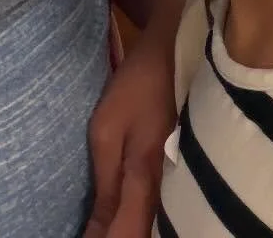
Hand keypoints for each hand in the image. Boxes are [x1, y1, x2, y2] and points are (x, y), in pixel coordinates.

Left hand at [84, 15, 176, 237]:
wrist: (176, 52)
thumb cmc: (136, 89)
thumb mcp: (106, 133)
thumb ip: (106, 189)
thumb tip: (96, 236)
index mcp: (147, 183)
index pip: (124, 237)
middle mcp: (169, 190)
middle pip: (142, 234)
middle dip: (115, 236)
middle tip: (93, 230)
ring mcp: (178, 181)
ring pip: (152, 225)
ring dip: (126, 229)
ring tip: (104, 225)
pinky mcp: (179, 171)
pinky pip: (159, 210)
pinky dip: (139, 220)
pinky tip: (124, 216)